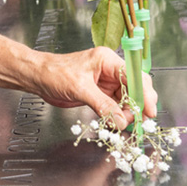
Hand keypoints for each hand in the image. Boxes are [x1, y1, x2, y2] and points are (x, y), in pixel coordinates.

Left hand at [32, 48, 157, 129]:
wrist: (37, 77)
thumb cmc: (54, 74)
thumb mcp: (79, 88)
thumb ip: (102, 105)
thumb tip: (121, 120)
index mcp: (107, 60)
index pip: (135, 75)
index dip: (145, 93)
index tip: (149, 111)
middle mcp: (110, 70)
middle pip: (135, 88)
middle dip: (138, 105)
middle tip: (138, 121)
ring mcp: (106, 83)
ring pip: (127, 99)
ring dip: (128, 113)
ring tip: (123, 124)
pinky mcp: (100, 94)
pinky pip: (116, 106)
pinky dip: (118, 116)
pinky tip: (116, 124)